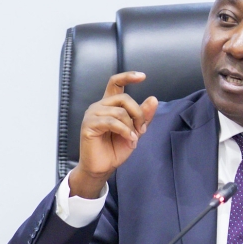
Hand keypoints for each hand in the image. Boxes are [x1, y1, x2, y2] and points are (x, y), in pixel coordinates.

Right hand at [70, 71, 158, 198]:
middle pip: (124, 98)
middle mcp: (99, 106)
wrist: (103, 167)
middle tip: (142, 129)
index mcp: (109, 104)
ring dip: (131, 126)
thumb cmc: (115, 149)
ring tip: (133, 138)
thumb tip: (153, 99)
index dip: (128, 77)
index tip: (142, 76)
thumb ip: (143, 116)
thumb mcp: (135, 131)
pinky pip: (111, 122)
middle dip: (138, 113)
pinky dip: (124, 130)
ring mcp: (92, 115)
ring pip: (119, 111)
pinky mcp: (89, 125)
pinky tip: (129, 139)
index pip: (115, 83)